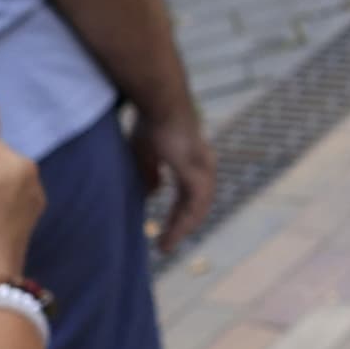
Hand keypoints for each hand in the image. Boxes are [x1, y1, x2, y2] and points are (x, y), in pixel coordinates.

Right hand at [126, 90, 218, 251]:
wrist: (160, 102)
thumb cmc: (151, 120)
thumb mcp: (146, 151)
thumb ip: (150, 172)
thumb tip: (153, 192)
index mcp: (193, 161)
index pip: (188, 195)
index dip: (177, 214)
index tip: (164, 231)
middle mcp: (202, 166)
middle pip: (195, 205)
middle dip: (179, 226)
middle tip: (164, 246)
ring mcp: (202, 169)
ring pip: (197, 208)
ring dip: (181, 229)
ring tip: (165, 246)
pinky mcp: (196, 171)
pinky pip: (193, 204)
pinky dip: (184, 221)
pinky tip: (173, 234)